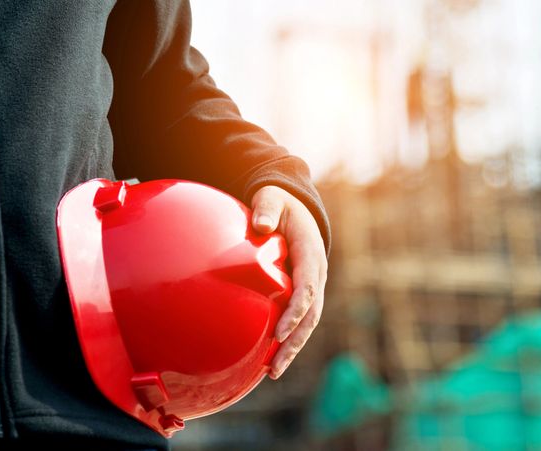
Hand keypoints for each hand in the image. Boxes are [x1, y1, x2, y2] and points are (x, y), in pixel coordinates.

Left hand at [251, 185, 326, 378]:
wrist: (296, 208)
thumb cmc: (280, 204)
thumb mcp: (272, 198)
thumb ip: (267, 209)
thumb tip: (262, 226)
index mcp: (311, 252)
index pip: (308, 286)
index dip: (296, 311)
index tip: (278, 332)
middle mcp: (317, 273)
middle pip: (311, 314)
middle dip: (294, 342)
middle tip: (274, 367)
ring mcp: (313, 284)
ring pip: (308, 322)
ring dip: (292, 348)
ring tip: (273, 372)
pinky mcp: (304, 291)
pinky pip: (300, 318)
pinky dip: (289, 338)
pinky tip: (271, 356)